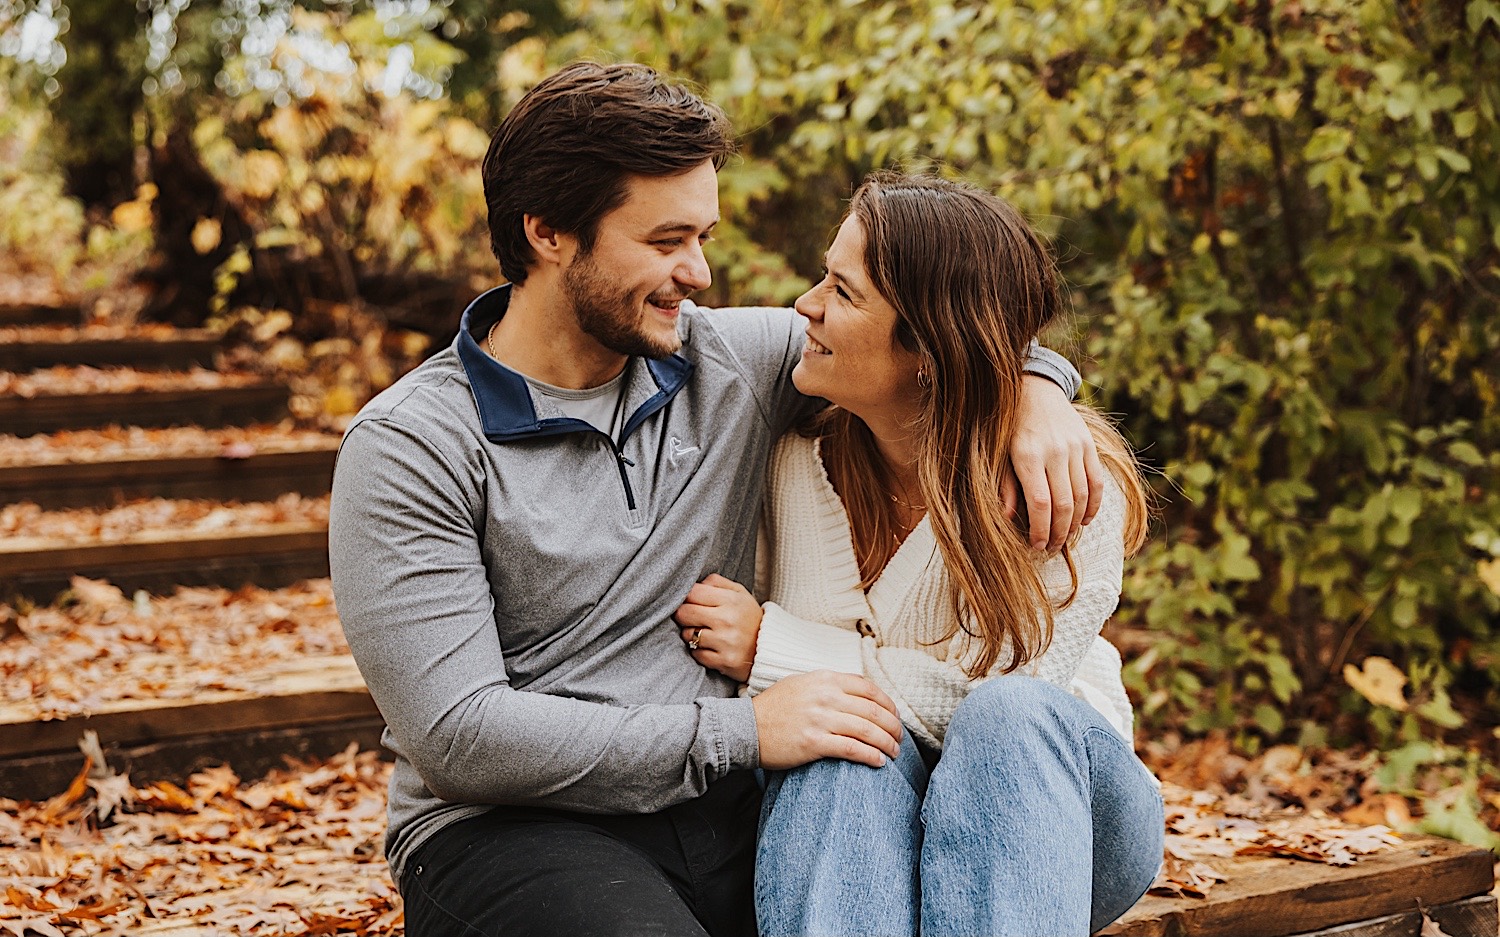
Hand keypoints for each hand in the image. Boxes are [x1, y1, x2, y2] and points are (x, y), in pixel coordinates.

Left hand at [673, 573, 762, 683]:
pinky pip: (696, 654)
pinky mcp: (724, 661)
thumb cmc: (749, 617)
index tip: (691, 602)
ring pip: (687, 635)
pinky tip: (711, 647)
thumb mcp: (739, 593)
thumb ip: (715, 582)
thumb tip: (693, 585)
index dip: (687, 597)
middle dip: (684, 615)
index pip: (692, 592)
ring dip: (691, 634)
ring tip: (704, 633)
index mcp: (731, 600)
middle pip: (684, 613)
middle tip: (693, 618)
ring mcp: (726, 642)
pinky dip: (699, 651)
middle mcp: (728, 620)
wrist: (771, 647)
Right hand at [752, 670, 902, 769]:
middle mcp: (825, 696)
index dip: (888, 704)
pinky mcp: (814, 743)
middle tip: (899, 738)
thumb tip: (858, 691)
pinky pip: (852, 749)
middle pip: (874, 711)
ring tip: (894, 753)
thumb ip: (829, 684)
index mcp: (824, 679)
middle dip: (893, 726)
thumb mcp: (801, 683)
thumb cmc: (774, 708)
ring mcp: (820, 719)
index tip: (895, 716)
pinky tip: (879, 762)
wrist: (745, 728)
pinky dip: (871, 756)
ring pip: (868, 730)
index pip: (869, 688)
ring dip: (886, 743)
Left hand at [1004, 375, 1104, 551]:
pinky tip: (1085, 520)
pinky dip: (1093, 505)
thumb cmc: (1010, 427)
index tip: (1037, 546)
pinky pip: (1096, 481)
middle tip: (1051, 548)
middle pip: (1064, 504)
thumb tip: (1007, 519)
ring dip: (1075, 523)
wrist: (1034, 390)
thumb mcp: (999, 454)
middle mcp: (1054, 452)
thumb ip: (1006, 485)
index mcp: (1028, 456)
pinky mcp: (1089, 445)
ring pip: (1083, 496)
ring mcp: (1075, 448)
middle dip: (1058, 533)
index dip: (1041, 530)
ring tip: (1065, 538)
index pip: (1041, 504)